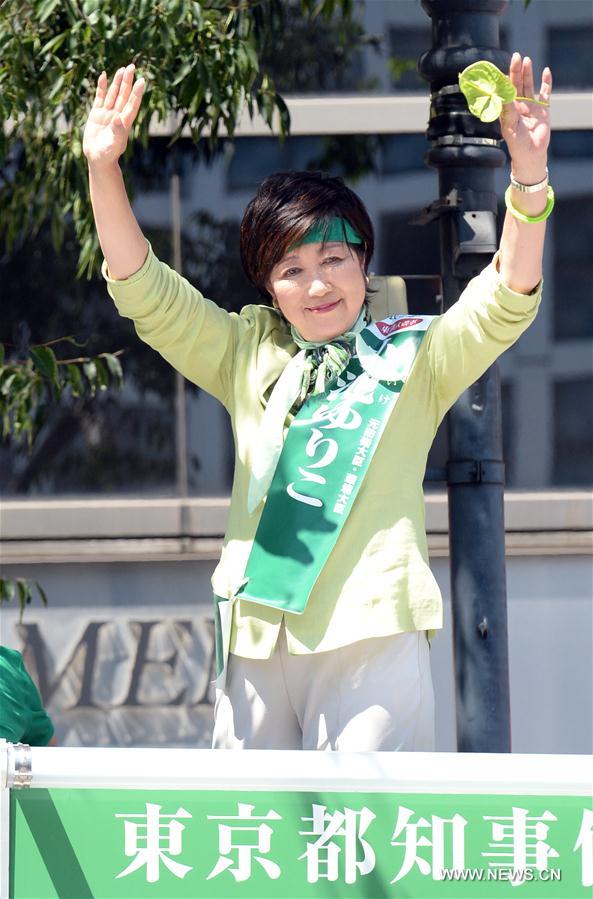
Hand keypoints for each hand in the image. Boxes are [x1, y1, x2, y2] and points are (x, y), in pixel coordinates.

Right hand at [83, 64, 144, 168]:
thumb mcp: (114, 144)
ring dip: (117, 82)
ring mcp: (107, 113)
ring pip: (114, 94)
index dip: (137, 92)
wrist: (98, 159)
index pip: (132, 104)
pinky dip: (102, 87)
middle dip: (128, 81)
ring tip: (122, 69)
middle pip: (124, 95)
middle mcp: (117, 115)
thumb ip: (117, 132)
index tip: (142, 81)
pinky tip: (104, 76)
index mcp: (125, 122)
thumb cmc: (108, 154)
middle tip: (132, 66)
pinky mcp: (97, 114)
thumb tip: (118, 119)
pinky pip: (100, 97)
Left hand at [500, 53, 551, 182]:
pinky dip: (546, 82)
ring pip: (529, 85)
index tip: (500, 68)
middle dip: (516, 70)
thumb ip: (507, 110)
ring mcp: (531, 106)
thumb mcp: (509, 126)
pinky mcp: (543, 109)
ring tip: (526, 60)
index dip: (503, 79)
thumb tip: (502, 93)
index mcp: (508, 109)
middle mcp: (518, 105)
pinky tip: (545, 71)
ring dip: (527, 73)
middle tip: (516, 56)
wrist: (531, 154)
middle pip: (517, 84)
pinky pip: (545, 93)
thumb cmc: (516, 143)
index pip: (505, 90)